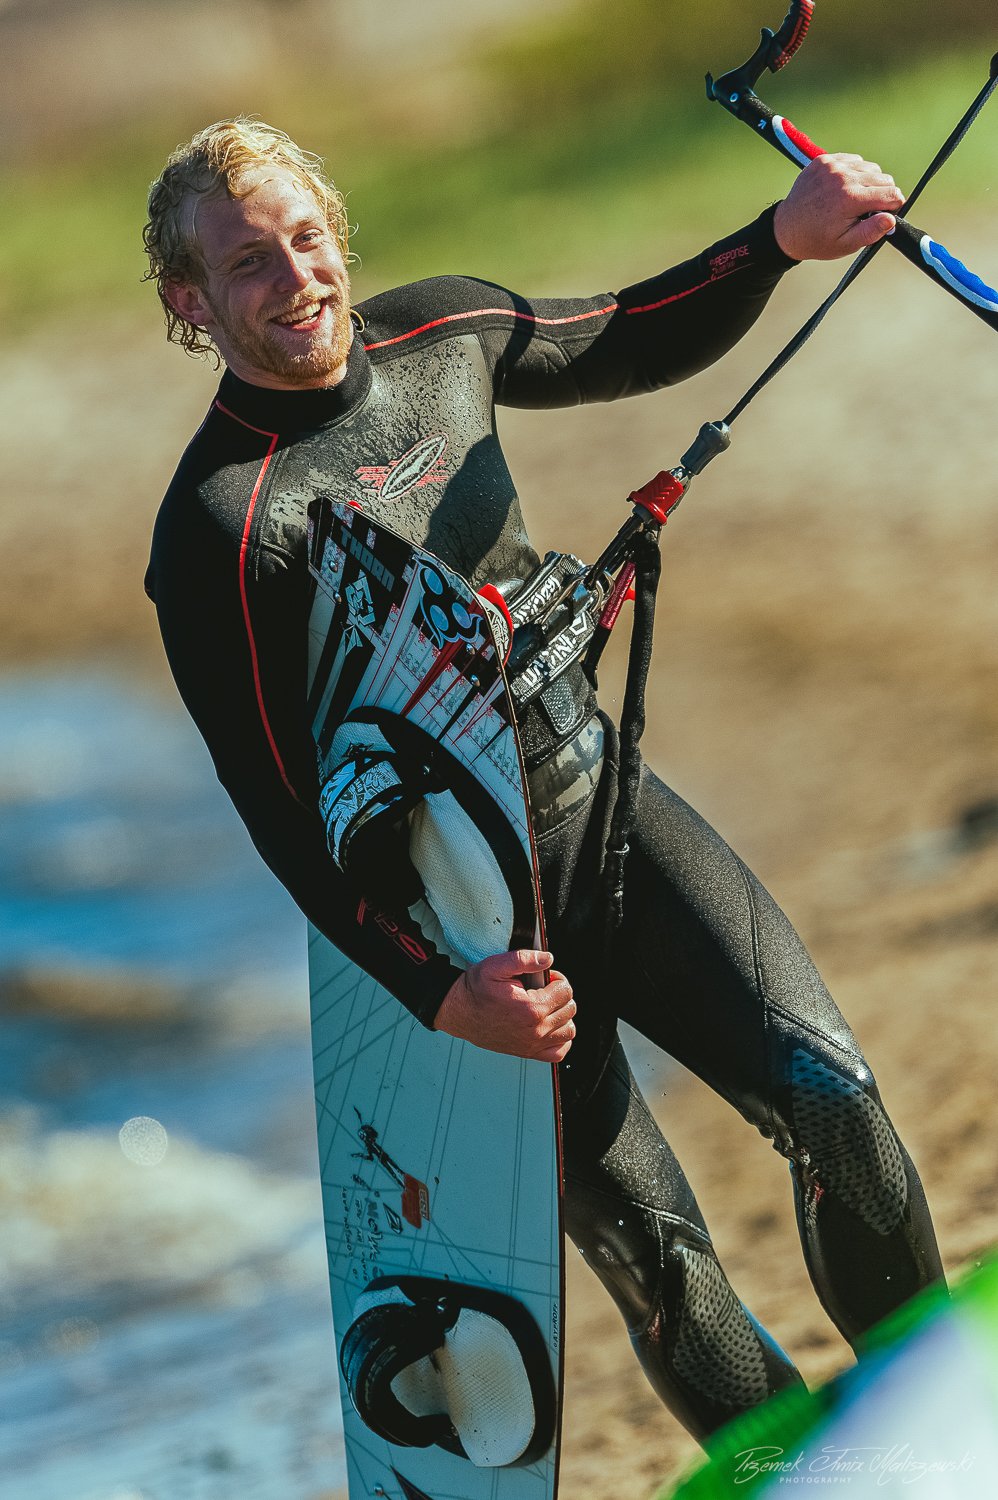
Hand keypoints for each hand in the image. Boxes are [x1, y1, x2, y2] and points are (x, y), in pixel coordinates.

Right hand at [433, 949, 575, 1062]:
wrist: (460, 1013)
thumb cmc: (476, 991)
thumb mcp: (495, 966)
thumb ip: (524, 959)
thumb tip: (547, 959)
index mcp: (531, 1008)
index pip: (565, 991)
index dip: (557, 979)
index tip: (545, 978)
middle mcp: (535, 1029)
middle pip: (569, 1008)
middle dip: (560, 995)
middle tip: (544, 989)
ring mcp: (533, 1044)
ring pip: (568, 1029)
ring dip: (562, 1015)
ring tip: (547, 1006)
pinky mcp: (529, 1053)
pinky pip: (559, 1051)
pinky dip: (560, 1039)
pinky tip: (550, 1026)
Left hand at [773, 154, 904, 261]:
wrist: (786, 229)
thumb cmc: (817, 240)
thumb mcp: (845, 244)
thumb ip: (871, 232)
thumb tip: (891, 218)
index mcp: (850, 198)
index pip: (891, 194)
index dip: (893, 207)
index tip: (883, 215)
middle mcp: (843, 177)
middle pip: (884, 179)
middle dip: (882, 195)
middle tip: (866, 211)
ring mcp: (832, 165)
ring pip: (871, 168)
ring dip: (869, 183)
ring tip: (853, 200)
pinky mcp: (824, 159)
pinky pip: (854, 160)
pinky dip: (854, 173)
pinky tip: (843, 189)